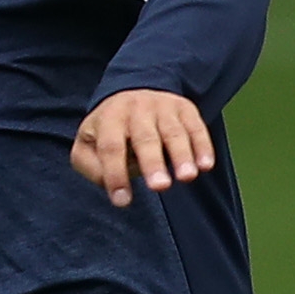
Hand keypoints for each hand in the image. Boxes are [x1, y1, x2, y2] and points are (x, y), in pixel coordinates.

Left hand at [70, 88, 215, 207]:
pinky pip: (196, 127)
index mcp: (109, 118)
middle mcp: (136, 108)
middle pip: (144, 138)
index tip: (123, 202)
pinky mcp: (185, 108)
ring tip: (187, 178)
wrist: (134, 92)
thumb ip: (91, 166)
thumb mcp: (88, 144)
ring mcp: (163, 106)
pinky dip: (202, 146)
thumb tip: (110, 184)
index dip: (115, 174)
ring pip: (173, 132)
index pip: (111, 147)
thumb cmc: (109, 131)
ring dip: (182, 155)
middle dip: (152, 163)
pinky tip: (206, 165)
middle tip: (160, 188)